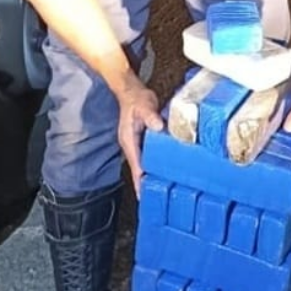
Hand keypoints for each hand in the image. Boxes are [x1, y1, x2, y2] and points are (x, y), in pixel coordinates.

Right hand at [116, 75, 164, 196]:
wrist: (130, 90)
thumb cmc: (135, 98)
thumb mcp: (144, 105)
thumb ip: (150, 116)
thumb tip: (158, 125)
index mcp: (129, 140)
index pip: (135, 165)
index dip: (140, 180)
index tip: (142, 194)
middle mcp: (131, 145)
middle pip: (138, 169)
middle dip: (144, 184)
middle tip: (153, 200)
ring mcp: (135, 143)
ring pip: (143, 164)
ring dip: (148, 176)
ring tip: (157, 191)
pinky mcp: (142, 140)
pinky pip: (147, 156)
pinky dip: (153, 165)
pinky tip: (161, 171)